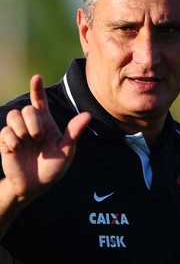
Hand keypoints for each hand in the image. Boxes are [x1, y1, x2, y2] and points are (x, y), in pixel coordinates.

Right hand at [0, 74, 90, 203]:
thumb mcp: (66, 151)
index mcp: (46, 123)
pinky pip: (5, 132)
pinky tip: (17, 148)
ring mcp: (18, 133)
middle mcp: (31, 125)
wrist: (35, 185)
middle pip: (27, 109)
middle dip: (33, 122)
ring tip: (27, 142)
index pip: (40, 102)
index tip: (36, 77)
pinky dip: (13, 140)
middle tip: (38, 138)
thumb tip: (87, 115)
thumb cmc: (53, 167)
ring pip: (14, 115)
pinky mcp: (6, 143)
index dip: (37, 89)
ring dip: (22, 129)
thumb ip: (73, 132)